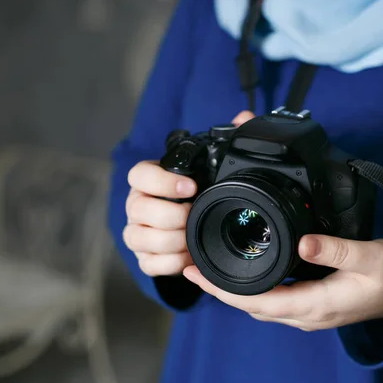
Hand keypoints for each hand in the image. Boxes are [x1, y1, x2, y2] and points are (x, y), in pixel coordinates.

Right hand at [123, 111, 253, 276]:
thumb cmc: (198, 192)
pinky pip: (147, 264)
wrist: (191, 226)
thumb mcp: (212, 168)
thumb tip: (244, 117)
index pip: (139, 175)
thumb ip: (228, 140)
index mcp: (150, 180)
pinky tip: (187, 256)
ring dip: (170, 241)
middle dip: (170, 217)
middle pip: (138, 210)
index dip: (161, 182)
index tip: (191, 187)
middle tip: (193, 216)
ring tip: (191, 239)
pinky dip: (169, 263)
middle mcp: (138, 205)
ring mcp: (137, 232)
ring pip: (138, 238)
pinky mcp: (144, 257)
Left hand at [183, 234, 382, 330]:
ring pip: (260, 306)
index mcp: (316, 304)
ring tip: (208, 270)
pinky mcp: (313, 305)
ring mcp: (309, 312)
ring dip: (232, 291)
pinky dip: (251, 290)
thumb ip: (336, 250)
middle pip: (250, 306)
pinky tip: (245, 274)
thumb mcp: (369, 257)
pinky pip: (273, 301)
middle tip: (190, 267)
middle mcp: (307, 314)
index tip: (196, 273)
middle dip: (218, 290)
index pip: (258, 302)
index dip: (223, 290)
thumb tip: (303, 242)